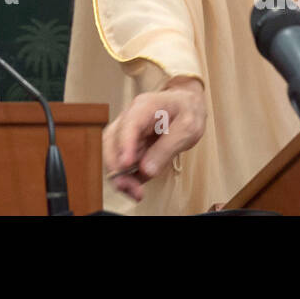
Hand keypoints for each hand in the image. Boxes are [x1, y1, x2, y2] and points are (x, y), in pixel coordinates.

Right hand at [103, 76, 205, 202]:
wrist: (186, 104)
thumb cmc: (187, 111)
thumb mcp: (187, 129)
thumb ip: (167, 148)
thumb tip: (146, 170)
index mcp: (144, 107)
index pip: (129, 125)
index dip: (124, 145)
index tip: (126, 165)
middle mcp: (129, 118)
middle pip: (112, 141)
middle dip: (117, 167)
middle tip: (132, 189)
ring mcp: (126, 132)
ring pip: (112, 155)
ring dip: (120, 176)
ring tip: (136, 193)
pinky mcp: (129, 145)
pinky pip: (121, 163)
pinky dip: (126, 178)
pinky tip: (136, 188)